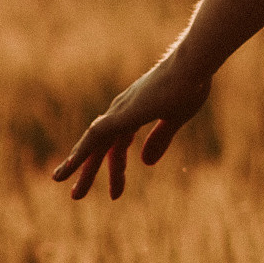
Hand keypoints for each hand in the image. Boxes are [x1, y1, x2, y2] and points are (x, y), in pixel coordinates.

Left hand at [52, 45, 213, 202]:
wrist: (193, 67)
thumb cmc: (190, 85)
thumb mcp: (175, 119)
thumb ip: (160, 139)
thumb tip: (145, 163)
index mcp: (135, 112)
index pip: (118, 145)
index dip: (116, 168)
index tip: (115, 193)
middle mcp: (121, 111)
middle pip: (100, 147)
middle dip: (89, 171)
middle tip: (76, 195)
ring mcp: (120, 111)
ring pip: (93, 144)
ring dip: (79, 167)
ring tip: (70, 191)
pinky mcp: (122, 115)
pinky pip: (94, 137)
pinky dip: (81, 152)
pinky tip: (70, 166)